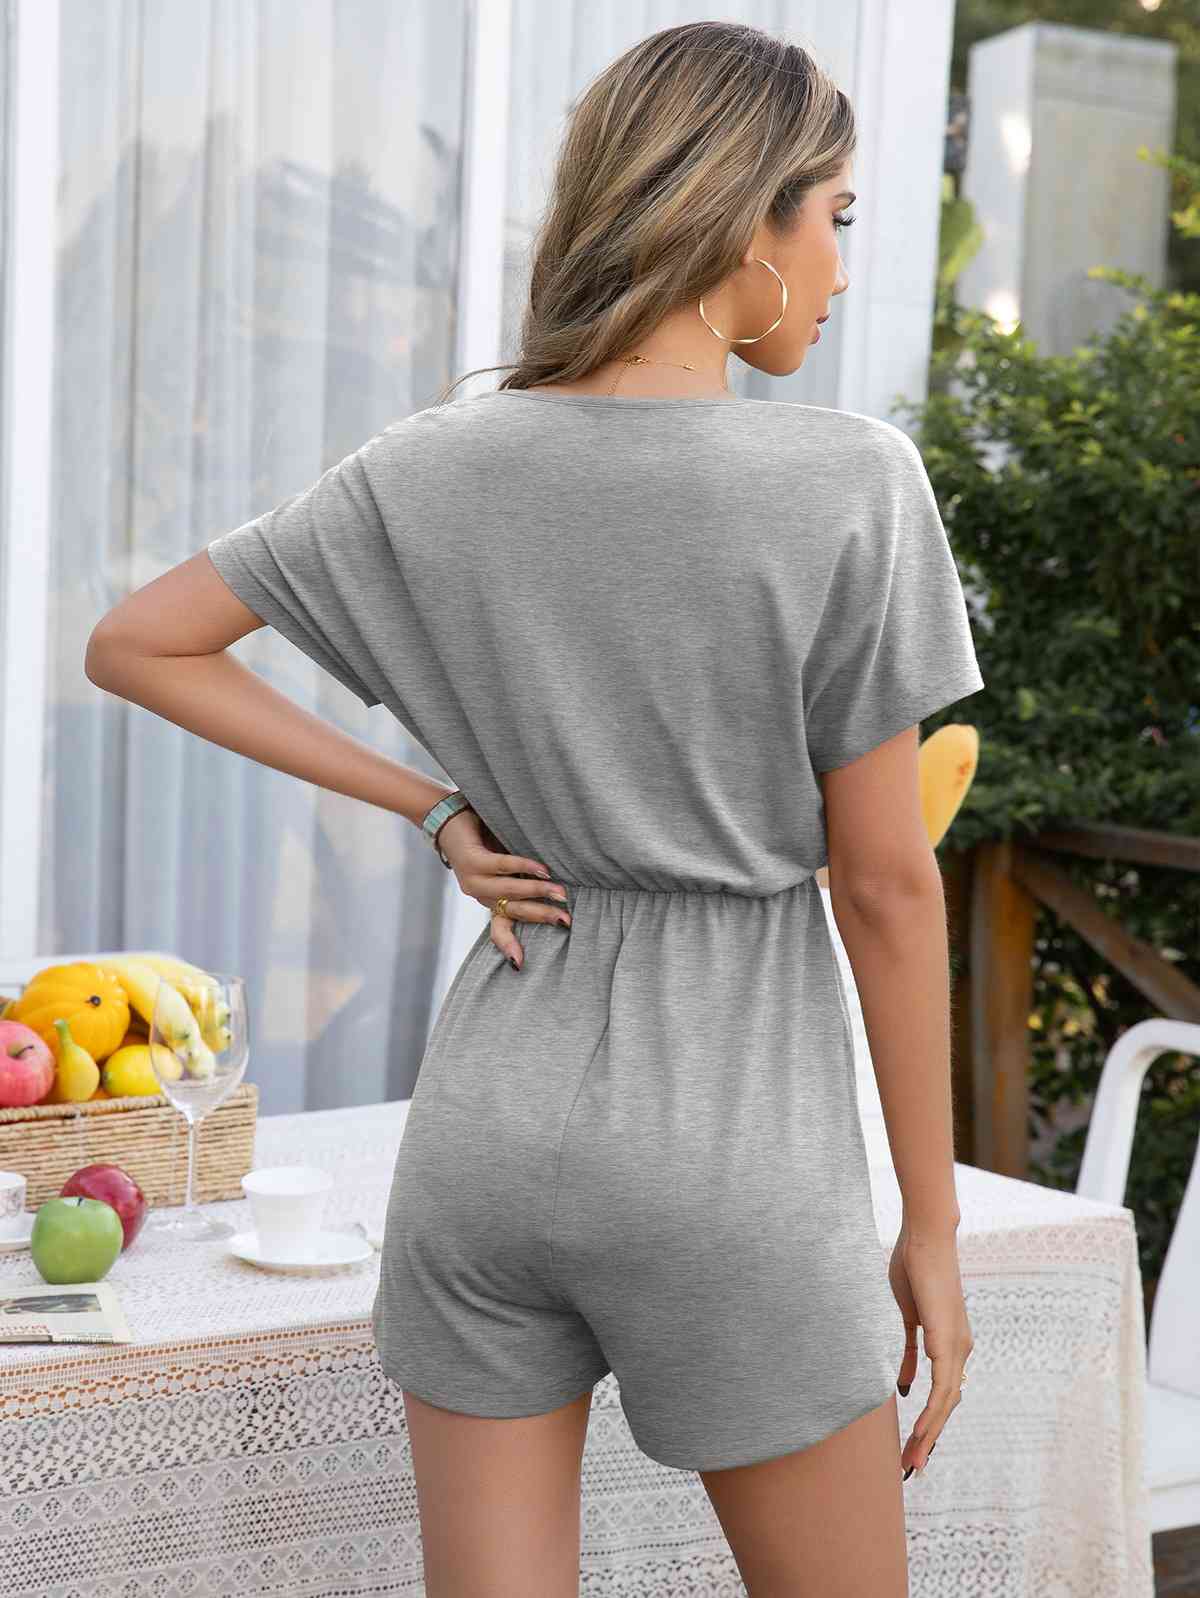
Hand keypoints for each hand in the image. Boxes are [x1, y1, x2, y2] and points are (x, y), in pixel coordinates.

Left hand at [435, 808, 570, 969]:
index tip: (520, 964)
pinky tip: (543, 869)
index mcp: (489, 900)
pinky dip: (524, 867)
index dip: (510, 946)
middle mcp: (480, 895)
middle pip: (514, 911)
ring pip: (510, 891)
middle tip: (567, 921)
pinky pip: (502, 866)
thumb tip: (560, 891)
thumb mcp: (505, 865)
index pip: (500, 928)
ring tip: (561, 894)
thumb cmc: (486, 840)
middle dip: (542, 916)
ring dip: (538, 892)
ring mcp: (473, 880)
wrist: (450, 819)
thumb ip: (523, 879)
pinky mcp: (472, 862)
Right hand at [888, 1225, 972, 1477]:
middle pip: (947, 1407)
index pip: (943, 1395)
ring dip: (929, 1435)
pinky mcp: (947, 1339)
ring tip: (913, 1460)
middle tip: (911, 1467)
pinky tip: (921, 1431)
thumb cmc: (915, 1267)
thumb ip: (909, 1350)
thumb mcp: (908, 1317)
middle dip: (929, 1440)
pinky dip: (931, 1412)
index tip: (914, 1446)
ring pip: (947, 1403)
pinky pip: (942, 1386)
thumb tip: (904, 1385)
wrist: (926, 1236)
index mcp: (952, 1343)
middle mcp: (960, 1349)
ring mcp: (957, 1345)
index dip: (930, 1423)